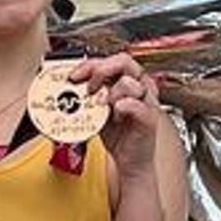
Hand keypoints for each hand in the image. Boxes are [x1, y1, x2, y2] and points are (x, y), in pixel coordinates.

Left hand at [70, 53, 159, 178]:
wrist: (130, 160)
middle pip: (124, 61)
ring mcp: (147, 101)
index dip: (90, 65)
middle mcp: (139, 87)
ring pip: (129, 82)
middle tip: (89, 88)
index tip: (74, 76)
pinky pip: (136, 104)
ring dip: (111, 93)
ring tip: (103, 107)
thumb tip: (70, 86)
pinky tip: (116, 116)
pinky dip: (122, 106)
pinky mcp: (149, 117)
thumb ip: (89, 97)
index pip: (110, 60)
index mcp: (127, 81)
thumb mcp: (98, 111)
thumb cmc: (118, 135)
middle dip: (101, 71)